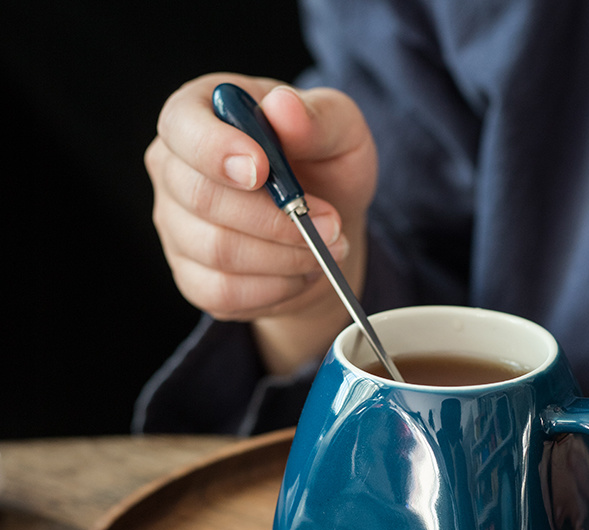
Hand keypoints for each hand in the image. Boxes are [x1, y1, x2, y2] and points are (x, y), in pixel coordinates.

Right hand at [144, 73, 377, 372]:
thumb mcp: (342, 131)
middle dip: (274, 219)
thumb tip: (284, 107)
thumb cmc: (327, 168)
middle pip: (201, 198)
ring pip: (217, 250)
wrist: (330, 229)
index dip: (215, 149)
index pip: (181, 125)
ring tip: (326, 248)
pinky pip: (224, 292)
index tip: (262, 169)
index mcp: (200, 112)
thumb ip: (319, 118)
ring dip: (284, 256)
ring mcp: (176, 226)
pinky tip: (301, 272)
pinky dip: (275, 288)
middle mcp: (174, 169)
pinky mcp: (192, 277)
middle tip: (330, 224)